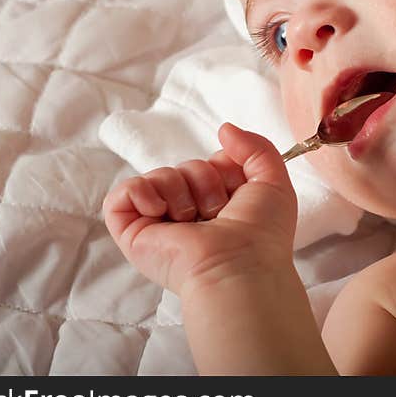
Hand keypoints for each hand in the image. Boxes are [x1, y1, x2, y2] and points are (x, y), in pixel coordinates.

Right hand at [102, 123, 296, 296]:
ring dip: (180, 190)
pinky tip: (160, 209)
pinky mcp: (134, 233)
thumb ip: (256, 147)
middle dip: (204, 181)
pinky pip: (122, 194)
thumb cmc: (261, 233)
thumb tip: (223, 129)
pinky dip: (140, 192)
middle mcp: (190, 215)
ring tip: (192, 219)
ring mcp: (161, 224)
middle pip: (186, 167)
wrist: (236, 267)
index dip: (225, 169)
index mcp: (220, 206)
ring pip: (159, 176)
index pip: (211, 165)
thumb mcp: (273, 181)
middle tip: (217, 211)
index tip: (238, 189)